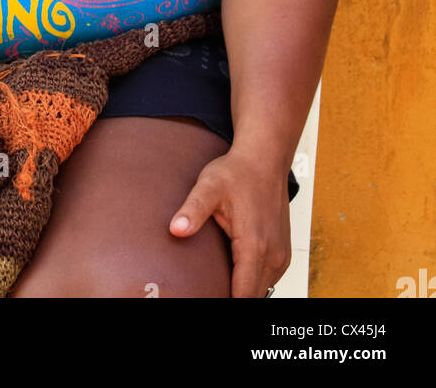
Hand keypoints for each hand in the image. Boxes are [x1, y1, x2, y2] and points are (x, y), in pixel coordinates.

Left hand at [168, 145, 291, 296]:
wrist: (264, 159)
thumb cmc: (237, 172)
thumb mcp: (209, 186)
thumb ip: (193, 210)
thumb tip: (176, 229)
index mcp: (255, 246)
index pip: (243, 296)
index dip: (223, 301)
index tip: (206, 296)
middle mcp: (273, 256)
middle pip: (252, 297)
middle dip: (230, 297)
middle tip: (205, 290)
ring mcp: (281, 256)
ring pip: (261, 291)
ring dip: (243, 292)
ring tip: (216, 286)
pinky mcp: (283, 253)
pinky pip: (267, 280)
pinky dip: (252, 283)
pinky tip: (233, 275)